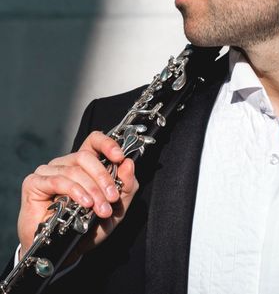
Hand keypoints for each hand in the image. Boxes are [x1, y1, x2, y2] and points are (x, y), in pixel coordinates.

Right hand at [17, 131, 138, 258]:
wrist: (64, 252)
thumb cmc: (88, 227)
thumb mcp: (116, 208)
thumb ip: (126, 186)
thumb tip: (128, 164)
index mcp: (85, 164)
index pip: (94, 141)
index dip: (107, 144)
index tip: (119, 157)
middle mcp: (66, 163)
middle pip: (86, 156)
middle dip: (103, 178)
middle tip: (113, 198)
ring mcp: (48, 171)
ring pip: (75, 170)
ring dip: (92, 190)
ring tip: (101, 208)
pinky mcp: (34, 183)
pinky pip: (58, 181)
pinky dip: (75, 191)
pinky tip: (85, 204)